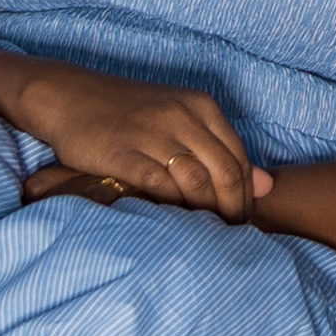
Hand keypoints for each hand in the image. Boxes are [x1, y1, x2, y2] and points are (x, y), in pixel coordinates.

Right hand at [2, 66, 268, 218]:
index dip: (247, 197)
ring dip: (207, 215)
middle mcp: (182, 116)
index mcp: (201, 106)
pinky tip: (175, 227)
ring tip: (208, 239)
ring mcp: (153, 133)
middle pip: (225, 173)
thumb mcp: (180, 119)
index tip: (245, 222)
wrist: (69, 96)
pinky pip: (159, 187)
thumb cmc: (128, 113)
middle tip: (231, 239)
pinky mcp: (124, 153)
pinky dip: (172, 209)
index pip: (240, 159)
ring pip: (197, 182)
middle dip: (234, 211)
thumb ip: (222, 150)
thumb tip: (266, 185)